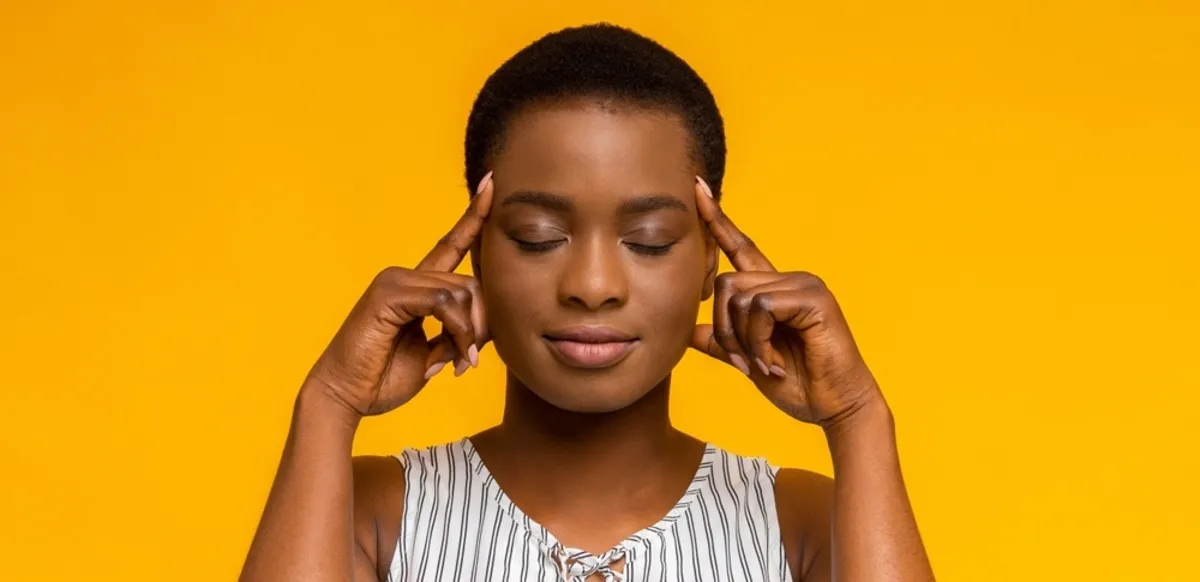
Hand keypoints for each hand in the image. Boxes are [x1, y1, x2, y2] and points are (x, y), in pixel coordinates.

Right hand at [301, 173, 493, 418]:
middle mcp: (406, 275)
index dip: (473, 216)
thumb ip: (459, 332)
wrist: (345, 396)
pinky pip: (443, 302)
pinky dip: (455, 330)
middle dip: (481, 323)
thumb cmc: (383, 378)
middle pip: (471, 282)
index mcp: (417, 287)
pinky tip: (451, 356)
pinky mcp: (388, 294)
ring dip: (468, 333)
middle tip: (471, 358)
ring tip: (460, 362)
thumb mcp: (434, 354)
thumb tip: (485, 327)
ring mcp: (395, 280)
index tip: (491, 183)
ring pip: (461, 292)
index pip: (452, 244)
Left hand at [689, 177, 882, 428]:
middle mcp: (788, 279)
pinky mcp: (812, 297)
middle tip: (744, 362)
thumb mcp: (748, 360)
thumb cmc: (799, 385)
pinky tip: (775, 361)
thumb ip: (721, 341)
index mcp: (773, 291)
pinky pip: (760, 307)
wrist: (835, 408)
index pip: (740, 249)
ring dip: (743, 340)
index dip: (716, 220)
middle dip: (724, 330)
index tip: (696, 189)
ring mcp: (802, 284)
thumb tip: (687, 329)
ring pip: (739, 296)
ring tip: (765, 364)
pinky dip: (758, 340)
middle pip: (724, 283)